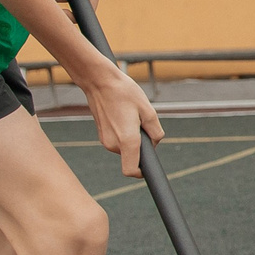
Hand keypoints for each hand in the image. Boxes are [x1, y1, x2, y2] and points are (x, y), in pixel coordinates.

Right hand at [82, 58, 162, 178]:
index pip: (131, 170)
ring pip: (126, 148)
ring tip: (132, 116)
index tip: (150, 167)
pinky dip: (125, 133)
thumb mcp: (147, 109)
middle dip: (142, 145)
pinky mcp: (102, 135)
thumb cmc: (124, 92)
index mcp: (126, 140)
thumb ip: (155, 130)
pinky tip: (124, 116)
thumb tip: (155, 143)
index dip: (143, 173)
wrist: (99, 81)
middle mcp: (113, 144)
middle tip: (142, 123)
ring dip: (134, 137)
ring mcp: (105, 140)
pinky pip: (119, 141)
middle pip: (133, 156)